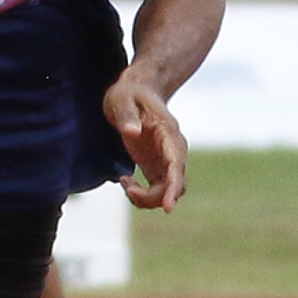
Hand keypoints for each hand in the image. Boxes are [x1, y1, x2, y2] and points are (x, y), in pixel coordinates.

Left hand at [103, 69, 188, 208]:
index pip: (176, 165)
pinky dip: (142, 194)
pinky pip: (158, 191)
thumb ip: (126, 114)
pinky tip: (126, 181)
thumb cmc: (129, 93)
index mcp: (168, 133)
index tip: (168, 207)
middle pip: (175, 185)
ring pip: (168, 192)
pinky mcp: (159, 167)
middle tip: (127, 186)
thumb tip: (132, 133)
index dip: (172, 187)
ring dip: (147, 198)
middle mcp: (174, 150)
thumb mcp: (121, 98)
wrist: (139, 90)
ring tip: (125, 182)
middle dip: (153, 197)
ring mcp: (168, 160)